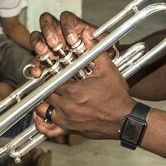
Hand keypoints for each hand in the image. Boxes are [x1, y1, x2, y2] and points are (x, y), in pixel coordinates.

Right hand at [28, 10, 98, 77]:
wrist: (99, 71)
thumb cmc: (102, 53)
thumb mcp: (105, 45)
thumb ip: (99, 39)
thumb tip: (89, 34)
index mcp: (74, 26)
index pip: (66, 17)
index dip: (67, 26)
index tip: (72, 39)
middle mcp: (60, 33)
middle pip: (47, 22)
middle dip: (49, 32)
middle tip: (55, 44)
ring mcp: (50, 45)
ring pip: (37, 37)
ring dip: (38, 43)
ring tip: (44, 53)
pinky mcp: (44, 60)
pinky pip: (35, 60)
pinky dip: (35, 66)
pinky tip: (38, 72)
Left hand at [32, 26, 135, 140]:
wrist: (126, 120)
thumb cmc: (117, 97)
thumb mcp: (108, 70)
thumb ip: (95, 50)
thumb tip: (87, 35)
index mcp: (72, 90)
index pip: (51, 79)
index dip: (51, 74)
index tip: (56, 71)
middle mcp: (65, 106)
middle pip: (45, 93)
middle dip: (48, 86)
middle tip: (54, 82)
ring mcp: (66, 119)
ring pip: (43, 109)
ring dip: (43, 102)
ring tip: (49, 96)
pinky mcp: (69, 130)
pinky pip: (48, 130)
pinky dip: (40, 124)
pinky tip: (40, 117)